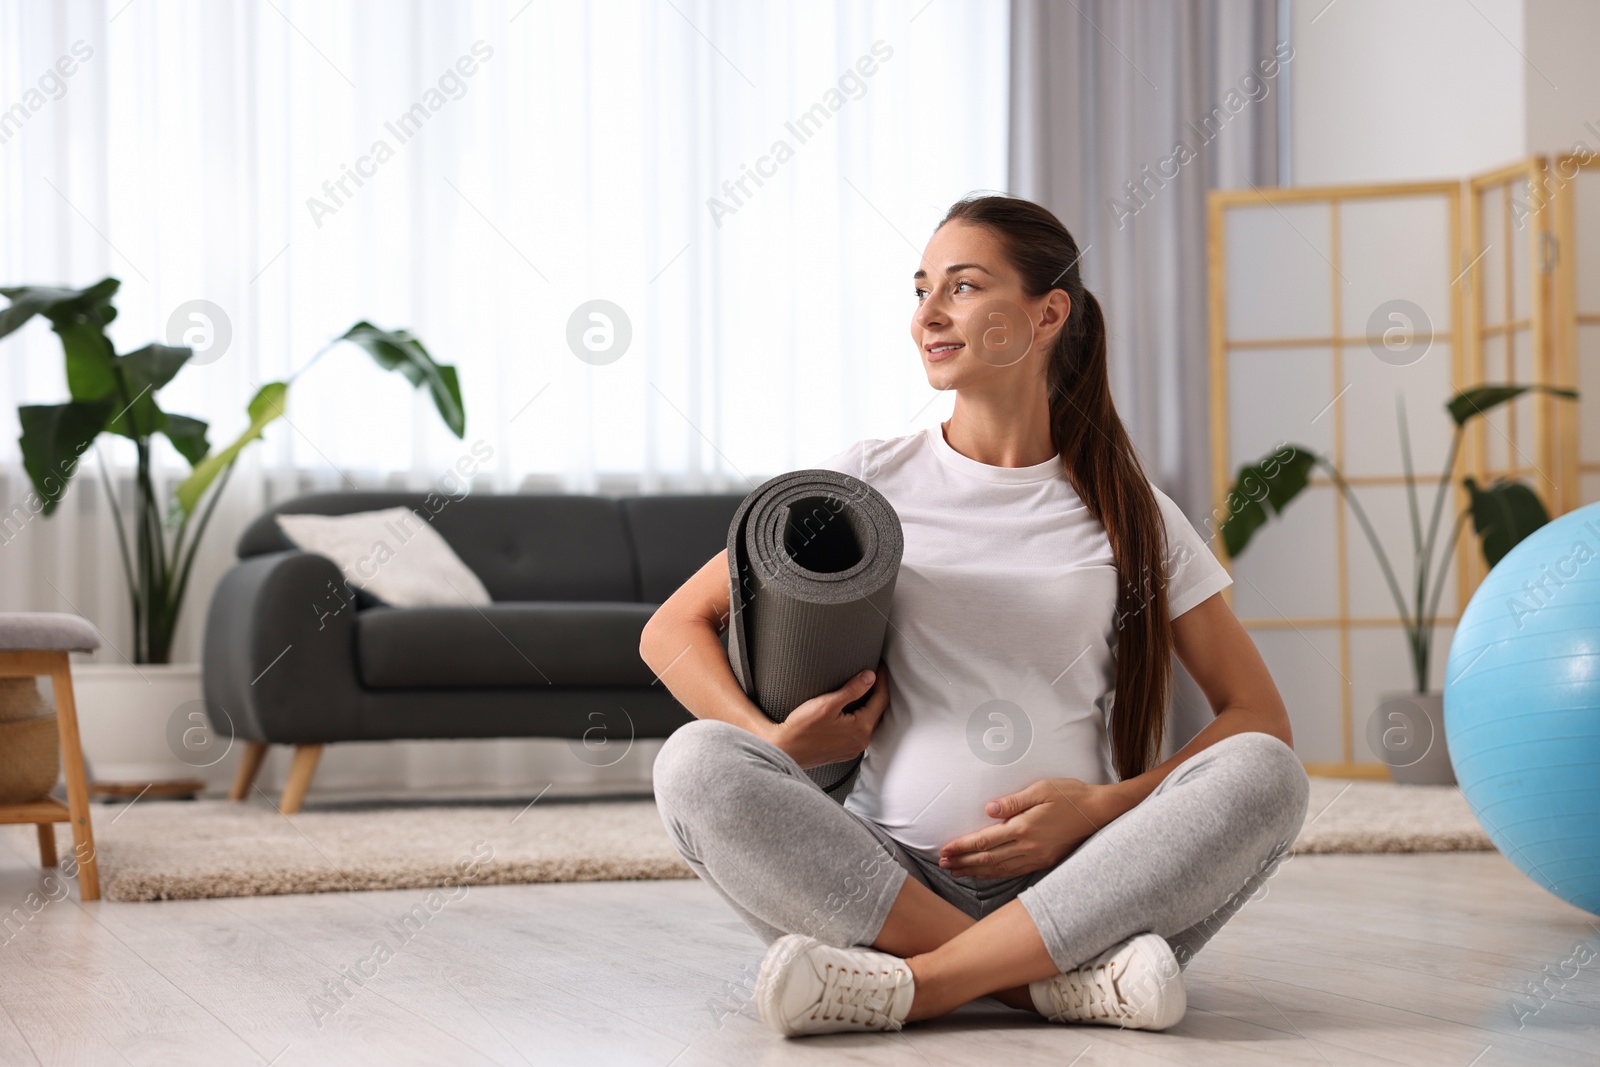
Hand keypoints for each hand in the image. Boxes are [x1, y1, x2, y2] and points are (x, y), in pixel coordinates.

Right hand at [764, 663, 889, 769]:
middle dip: (877, 692)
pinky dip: (859, 718)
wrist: (784, 750)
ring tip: (863, 689)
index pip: (881, 699)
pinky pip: (858, 732)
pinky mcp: (843, 752)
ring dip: (868, 705)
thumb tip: (870, 677)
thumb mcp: (827, 704)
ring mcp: (852, 749)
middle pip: (877, 712)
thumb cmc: (801, 729)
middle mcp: (861, 742)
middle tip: (874, 675)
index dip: (882, 680)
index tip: (880, 666)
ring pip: (868, 722)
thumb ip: (852, 690)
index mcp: (861, 729)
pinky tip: (851, 709)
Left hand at [938, 777, 1131, 877]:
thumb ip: (1013, 801)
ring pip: (999, 869)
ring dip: (976, 871)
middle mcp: (1028, 847)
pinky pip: (1014, 871)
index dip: (962, 847)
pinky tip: (985, 873)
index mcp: (1024, 828)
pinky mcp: (1045, 862)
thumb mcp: (1041, 789)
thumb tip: (988, 810)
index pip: (985, 841)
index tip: (945, 850)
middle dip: (963, 862)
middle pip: (988, 859)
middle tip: (943, 864)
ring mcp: (1037, 857)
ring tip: (958, 871)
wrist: (1100, 812)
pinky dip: (995, 874)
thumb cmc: (1071, 796)